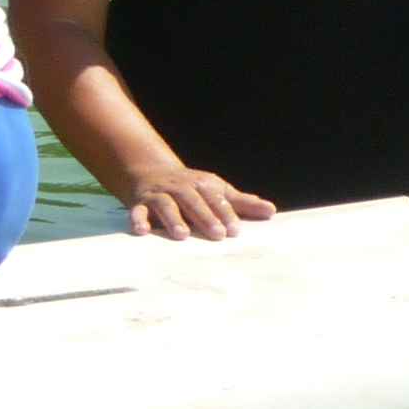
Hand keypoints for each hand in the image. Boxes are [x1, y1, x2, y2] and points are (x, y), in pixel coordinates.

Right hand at [122, 165, 273, 241]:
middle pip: (193, 201)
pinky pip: (137, 210)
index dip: (225, 213)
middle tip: (216, 235)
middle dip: (204, 217)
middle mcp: (180, 188)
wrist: (152, 172)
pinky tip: (142, 231)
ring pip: (166, 205)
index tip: (235, 231)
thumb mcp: (217, 191)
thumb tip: (271, 211)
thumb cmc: (192, 188)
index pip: (215, 198)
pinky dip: (137, 219)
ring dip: (173, 219)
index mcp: (201, 184)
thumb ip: (242, 203)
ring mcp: (159, 194)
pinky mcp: (140, 203)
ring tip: (182, 235)